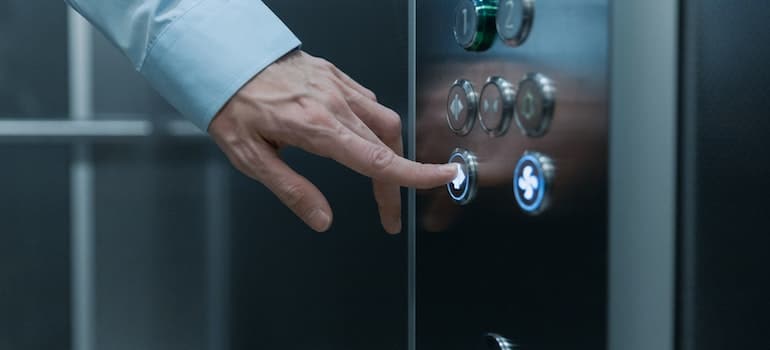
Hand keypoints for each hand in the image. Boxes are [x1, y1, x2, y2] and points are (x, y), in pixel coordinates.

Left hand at [208, 50, 456, 232]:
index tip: (443, 178)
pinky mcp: (333, 74)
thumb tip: (322, 219)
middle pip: (386, 146)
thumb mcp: (250, 158)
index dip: (414, 175)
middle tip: (387, 212)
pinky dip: (374, 123)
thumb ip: (292, 190)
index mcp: (317, 127)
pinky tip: (361, 135)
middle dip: (395, 182)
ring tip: (380, 176)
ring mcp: (337, 85)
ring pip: (384, 119)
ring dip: (391, 151)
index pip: (378, 159)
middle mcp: (334, 103)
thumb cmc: (231, 104)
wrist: (221, 55)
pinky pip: (368, 99)